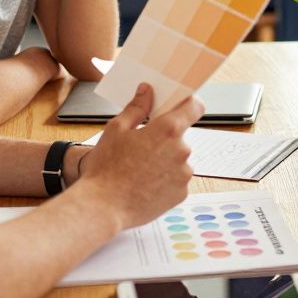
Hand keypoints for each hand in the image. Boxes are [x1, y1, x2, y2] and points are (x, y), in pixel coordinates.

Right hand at [76, 83, 201, 228]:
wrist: (103, 207)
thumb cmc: (106, 167)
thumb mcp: (116, 129)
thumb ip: (137, 107)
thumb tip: (147, 91)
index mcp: (168, 130)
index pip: (194, 107)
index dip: (188, 104)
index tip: (181, 105)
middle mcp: (182, 150)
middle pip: (180, 137)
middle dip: (164, 139)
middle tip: (141, 147)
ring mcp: (184, 174)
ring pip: (178, 160)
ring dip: (165, 161)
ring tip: (139, 170)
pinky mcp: (182, 193)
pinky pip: (176, 180)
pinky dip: (165, 180)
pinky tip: (144, 184)